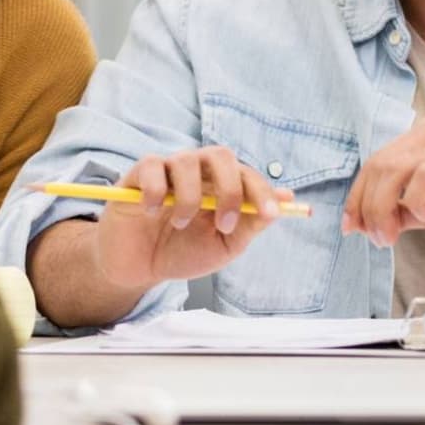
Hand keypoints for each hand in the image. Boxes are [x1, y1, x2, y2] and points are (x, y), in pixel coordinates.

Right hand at [91, 146, 294, 289]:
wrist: (139, 269)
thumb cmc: (182, 253)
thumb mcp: (223, 246)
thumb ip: (251, 224)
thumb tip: (286, 198)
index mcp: (222, 185)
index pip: (248, 175)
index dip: (263, 191)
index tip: (271, 215)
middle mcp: (198, 172)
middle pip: (221, 155)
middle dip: (229, 189)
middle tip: (223, 224)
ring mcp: (168, 170)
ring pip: (186, 161)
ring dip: (189, 198)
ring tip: (180, 224)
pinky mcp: (138, 174)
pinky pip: (151, 166)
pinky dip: (155, 191)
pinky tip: (151, 212)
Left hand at [343, 117, 424, 245]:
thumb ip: (403, 209)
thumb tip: (364, 222)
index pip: (377, 161)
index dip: (357, 195)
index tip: (351, 226)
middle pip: (380, 164)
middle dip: (367, 206)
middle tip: (374, 237)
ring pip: (396, 169)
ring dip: (384, 209)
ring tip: (391, 235)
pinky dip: (415, 200)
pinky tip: (424, 215)